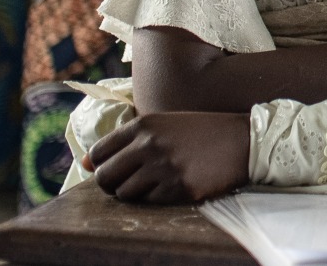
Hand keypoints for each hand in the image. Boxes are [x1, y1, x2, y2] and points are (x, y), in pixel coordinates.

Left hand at [84, 112, 250, 203]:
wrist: (244, 140)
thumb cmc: (200, 131)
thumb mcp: (162, 125)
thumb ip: (125, 141)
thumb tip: (83, 163)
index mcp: (142, 126)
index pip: (98, 153)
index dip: (100, 165)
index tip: (115, 168)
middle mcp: (149, 146)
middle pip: (104, 177)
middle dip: (111, 183)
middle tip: (129, 182)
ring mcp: (164, 168)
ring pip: (124, 194)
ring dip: (134, 193)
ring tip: (153, 183)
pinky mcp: (179, 188)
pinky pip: (149, 202)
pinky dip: (156, 198)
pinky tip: (172, 185)